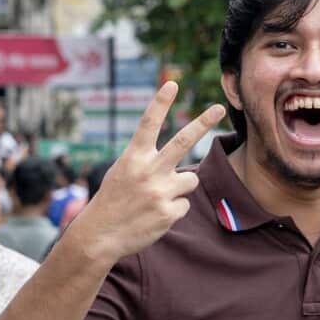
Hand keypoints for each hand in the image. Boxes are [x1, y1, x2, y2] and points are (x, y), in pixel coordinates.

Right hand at [69, 82, 224, 264]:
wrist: (99, 236)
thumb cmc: (113, 201)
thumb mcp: (122, 173)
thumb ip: (148, 162)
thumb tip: (182, 162)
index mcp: (133, 158)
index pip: (148, 124)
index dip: (161, 103)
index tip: (173, 84)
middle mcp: (148, 171)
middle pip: (182, 142)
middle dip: (203, 123)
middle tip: (220, 107)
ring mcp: (160, 192)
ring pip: (191, 180)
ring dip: (181, 187)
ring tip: (157, 198)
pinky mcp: (169, 213)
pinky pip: (184, 205)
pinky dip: (174, 210)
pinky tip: (154, 215)